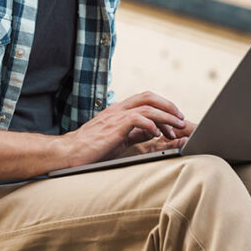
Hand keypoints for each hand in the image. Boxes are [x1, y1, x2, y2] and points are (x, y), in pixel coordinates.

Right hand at [60, 91, 187, 166]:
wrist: (70, 153)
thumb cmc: (91, 148)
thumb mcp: (118, 139)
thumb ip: (135, 133)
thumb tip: (153, 131)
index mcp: (118, 111)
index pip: (145, 99)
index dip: (163, 107)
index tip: (175, 121)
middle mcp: (118, 109)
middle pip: (149, 97)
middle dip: (169, 106)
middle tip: (181, 120)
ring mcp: (116, 116)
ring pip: (148, 106)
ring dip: (166, 116)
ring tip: (176, 128)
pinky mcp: (114, 127)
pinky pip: (138, 119)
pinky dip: (152, 125)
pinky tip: (157, 134)